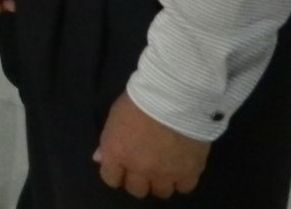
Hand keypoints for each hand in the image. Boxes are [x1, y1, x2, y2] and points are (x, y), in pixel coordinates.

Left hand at [95, 92, 210, 198]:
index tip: (122, 167)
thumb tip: (101, 158)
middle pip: (136, 190)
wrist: (173, 98)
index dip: (116, 173)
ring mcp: (165, 174)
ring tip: (165, 168)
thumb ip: (108, 142)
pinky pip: (184, 187)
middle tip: (145, 167)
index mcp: (116, 154)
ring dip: (161, 181)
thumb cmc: (139, 101)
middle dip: (139, 179)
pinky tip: (182, 167)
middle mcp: (139, 169)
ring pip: (161, 191)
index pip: (111, 178)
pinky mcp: (189, 172)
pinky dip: (182, 180)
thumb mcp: (115, 117)